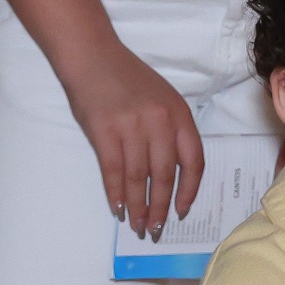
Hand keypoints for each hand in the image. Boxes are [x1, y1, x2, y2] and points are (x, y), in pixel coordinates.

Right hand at [63, 40, 204, 237]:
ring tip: (137, 226)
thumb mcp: (162, 100)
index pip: (193, 162)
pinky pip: (114, 171)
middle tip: (156, 230)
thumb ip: (171, 133)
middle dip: (161, 208)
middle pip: (166, 176)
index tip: (182, 211)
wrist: (91, 54)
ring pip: (139, 179)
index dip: (189, 192)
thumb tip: (170, 179)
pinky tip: (118, 209)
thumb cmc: (127, 79)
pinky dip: (115, 194)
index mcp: (179, 115)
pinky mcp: (104, 131)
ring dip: (138, 207)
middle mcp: (159, 122)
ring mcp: (131, 126)